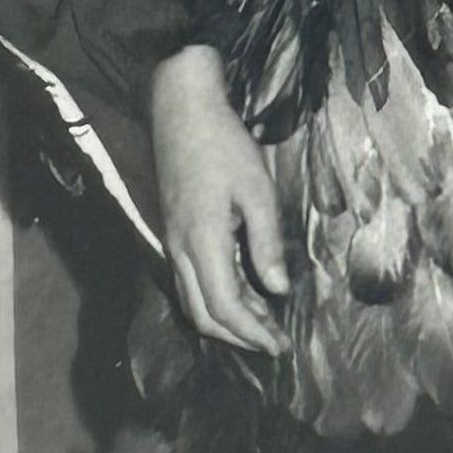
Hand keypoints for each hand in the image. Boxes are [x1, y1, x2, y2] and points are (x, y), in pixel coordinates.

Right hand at [149, 43, 290, 356]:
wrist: (180, 108)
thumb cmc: (223, 143)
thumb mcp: (256, 190)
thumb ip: (266, 243)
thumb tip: (279, 288)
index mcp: (202, 241)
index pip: (224, 306)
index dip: (253, 332)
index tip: (279, 344)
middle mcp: (180, 249)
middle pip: (202, 314)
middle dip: (238, 336)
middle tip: (272, 343)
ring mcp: (173, 241)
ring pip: (192, 300)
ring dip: (225, 320)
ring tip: (261, 323)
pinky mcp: (174, 231)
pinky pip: (190, 280)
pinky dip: (215, 297)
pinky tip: (242, 291)